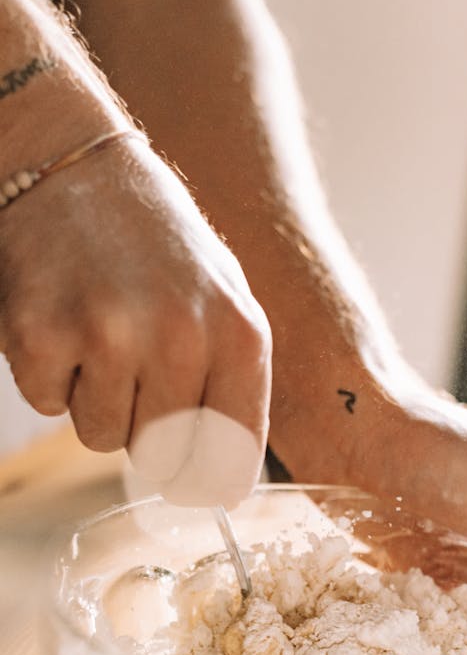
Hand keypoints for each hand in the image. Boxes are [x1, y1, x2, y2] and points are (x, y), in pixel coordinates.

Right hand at [0, 134, 270, 506]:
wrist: (77, 168)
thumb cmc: (160, 247)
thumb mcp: (225, 303)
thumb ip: (233, 388)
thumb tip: (224, 486)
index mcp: (240, 334)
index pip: (231, 459)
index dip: (208, 482)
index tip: (194, 482)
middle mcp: (180, 337)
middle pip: (163, 457)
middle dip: (147, 434)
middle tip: (137, 376)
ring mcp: (106, 335)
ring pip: (102, 439)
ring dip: (97, 401)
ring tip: (101, 334)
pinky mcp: (39, 334)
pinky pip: (49, 407)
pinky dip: (50, 376)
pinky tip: (63, 320)